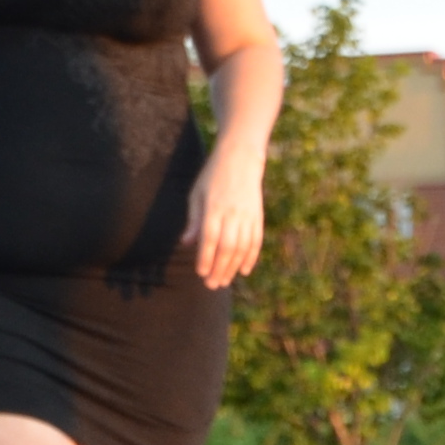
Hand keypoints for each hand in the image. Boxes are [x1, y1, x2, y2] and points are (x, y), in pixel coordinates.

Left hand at [187, 151, 265, 288]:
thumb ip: (194, 220)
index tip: (201, 273)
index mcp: (214, 207)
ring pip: (242, 247)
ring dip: (233, 267)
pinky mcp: (258, 217)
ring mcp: (248, 215)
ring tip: (225, 281)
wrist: (240, 159)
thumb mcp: (197, 194)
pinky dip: (251, 257)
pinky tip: (244, 270)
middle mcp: (232, 213)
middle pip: (227, 247)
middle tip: (212, 285)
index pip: (210, 238)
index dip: (206, 257)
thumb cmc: (212, 177)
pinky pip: (256, 241)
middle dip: (219, 268)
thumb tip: (187, 243)